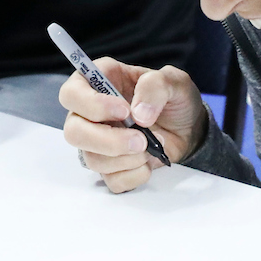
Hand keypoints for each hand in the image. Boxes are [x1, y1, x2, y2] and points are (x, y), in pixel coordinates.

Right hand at [59, 59, 208, 193]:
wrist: (189, 127)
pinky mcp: (111, 167)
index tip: (124, 111)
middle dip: (108, 140)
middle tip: (141, 139)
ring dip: (126, 158)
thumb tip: (139, 115)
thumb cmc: (174, 98)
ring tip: (151, 146)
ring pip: (91, 159)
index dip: (92, 105)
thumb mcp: (174, 80)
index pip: (71, 94)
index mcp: (99, 82)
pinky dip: (134, 175)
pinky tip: (149, 162)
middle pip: (73, 133)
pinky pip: (111, 180)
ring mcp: (98, 142)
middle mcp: (90, 114)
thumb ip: (155, 87)